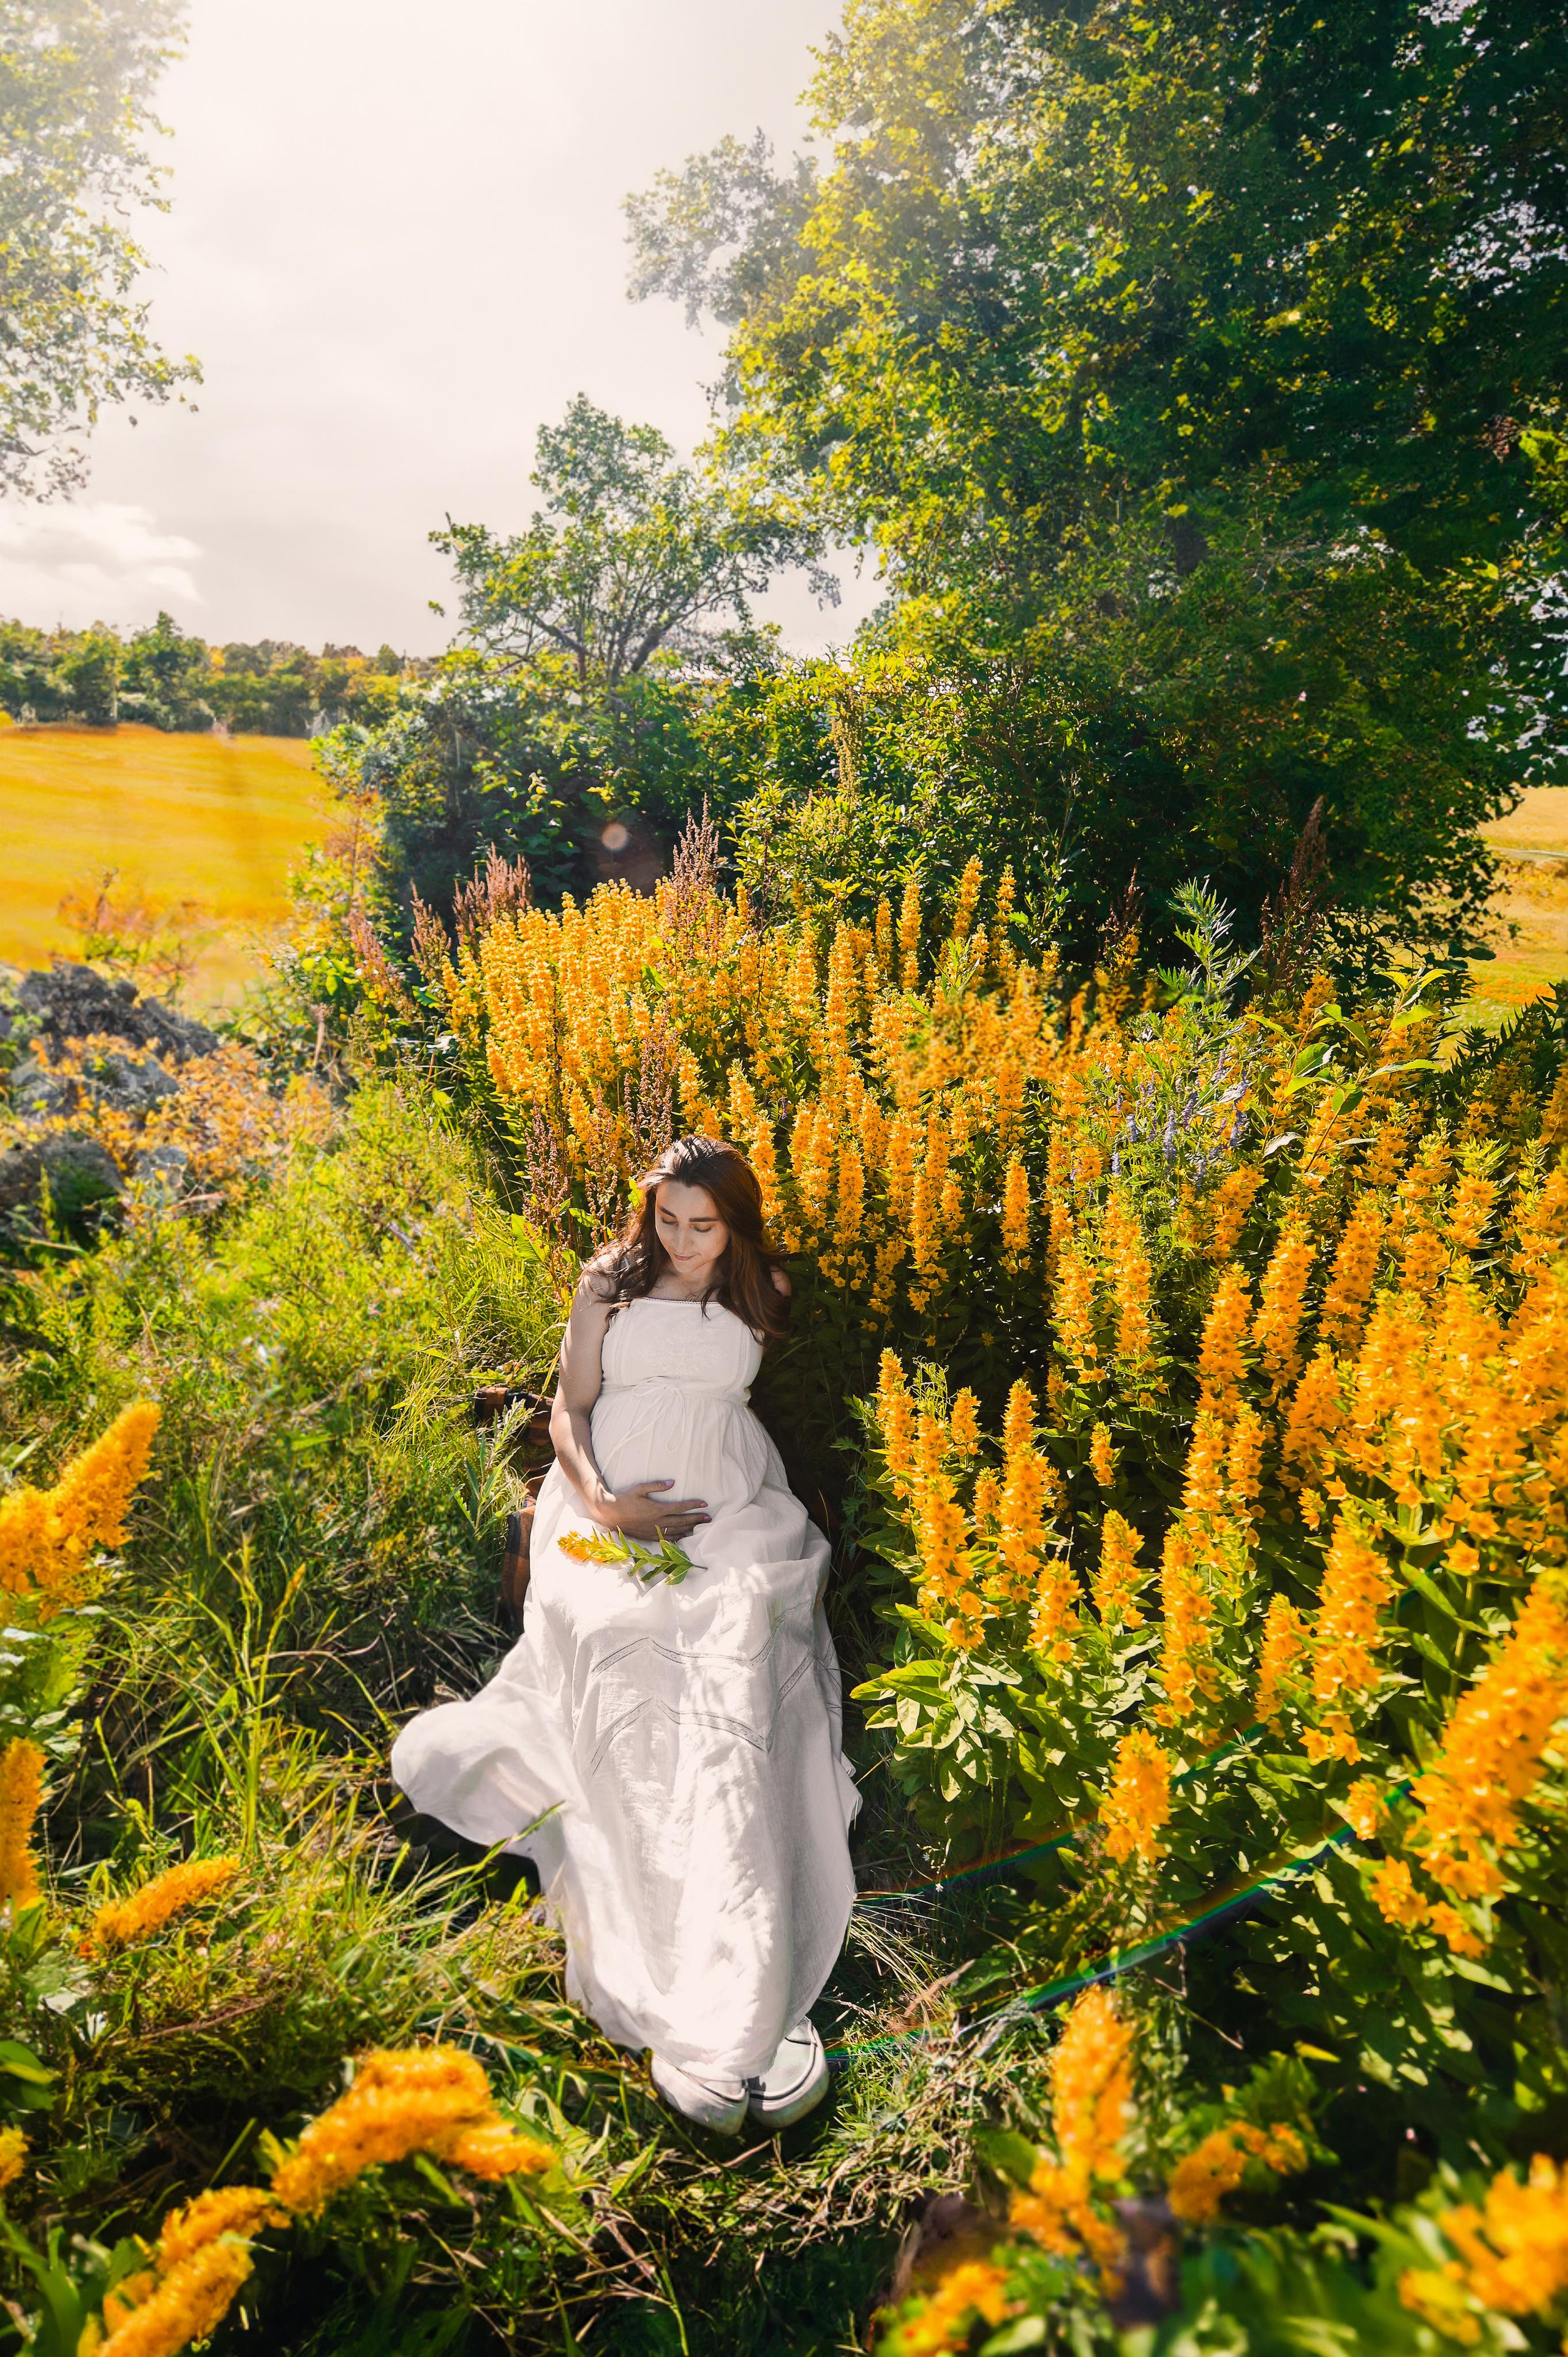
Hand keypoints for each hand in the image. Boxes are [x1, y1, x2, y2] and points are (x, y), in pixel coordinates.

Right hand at [593, 1479, 709, 1542]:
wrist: (610, 1514)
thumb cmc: (624, 1499)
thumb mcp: (640, 1489)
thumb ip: (657, 1486)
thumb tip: (673, 1482)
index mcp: (657, 1509)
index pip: (680, 1507)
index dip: (693, 1505)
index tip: (704, 1504)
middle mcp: (657, 1521)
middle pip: (681, 1521)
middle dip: (696, 1519)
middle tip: (708, 1518)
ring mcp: (653, 1530)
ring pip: (676, 1530)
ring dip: (689, 1529)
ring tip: (700, 1527)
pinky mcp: (648, 1536)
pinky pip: (666, 1538)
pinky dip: (676, 1537)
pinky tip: (683, 1536)